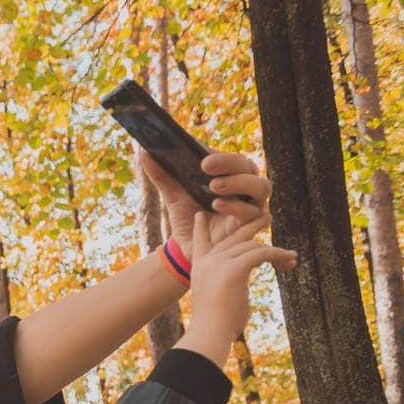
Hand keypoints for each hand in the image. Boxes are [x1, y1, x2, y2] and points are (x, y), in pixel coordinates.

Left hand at [140, 149, 271, 248]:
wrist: (189, 250)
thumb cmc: (188, 218)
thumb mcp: (173, 196)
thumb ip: (161, 175)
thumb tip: (144, 152)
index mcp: (230, 173)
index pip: (231, 157)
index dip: (219, 154)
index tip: (200, 152)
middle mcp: (246, 185)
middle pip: (249, 166)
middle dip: (229, 163)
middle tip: (206, 165)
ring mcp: (252, 204)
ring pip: (260, 186)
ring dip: (238, 183)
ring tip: (214, 186)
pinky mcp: (253, 224)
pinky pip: (253, 211)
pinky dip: (236, 206)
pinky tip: (217, 204)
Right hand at [177, 212, 296, 365]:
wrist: (210, 332)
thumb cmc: (216, 325)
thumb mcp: (216, 300)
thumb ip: (226, 286)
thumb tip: (239, 287)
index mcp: (199, 268)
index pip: (199, 242)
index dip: (200, 228)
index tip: (200, 215)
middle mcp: (208, 261)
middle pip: (233, 238)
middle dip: (251, 225)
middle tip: (266, 217)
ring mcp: (219, 262)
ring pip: (253, 247)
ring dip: (275, 252)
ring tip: (291, 256)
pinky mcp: (234, 268)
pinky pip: (262, 254)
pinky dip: (279, 255)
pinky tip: (291, 259)